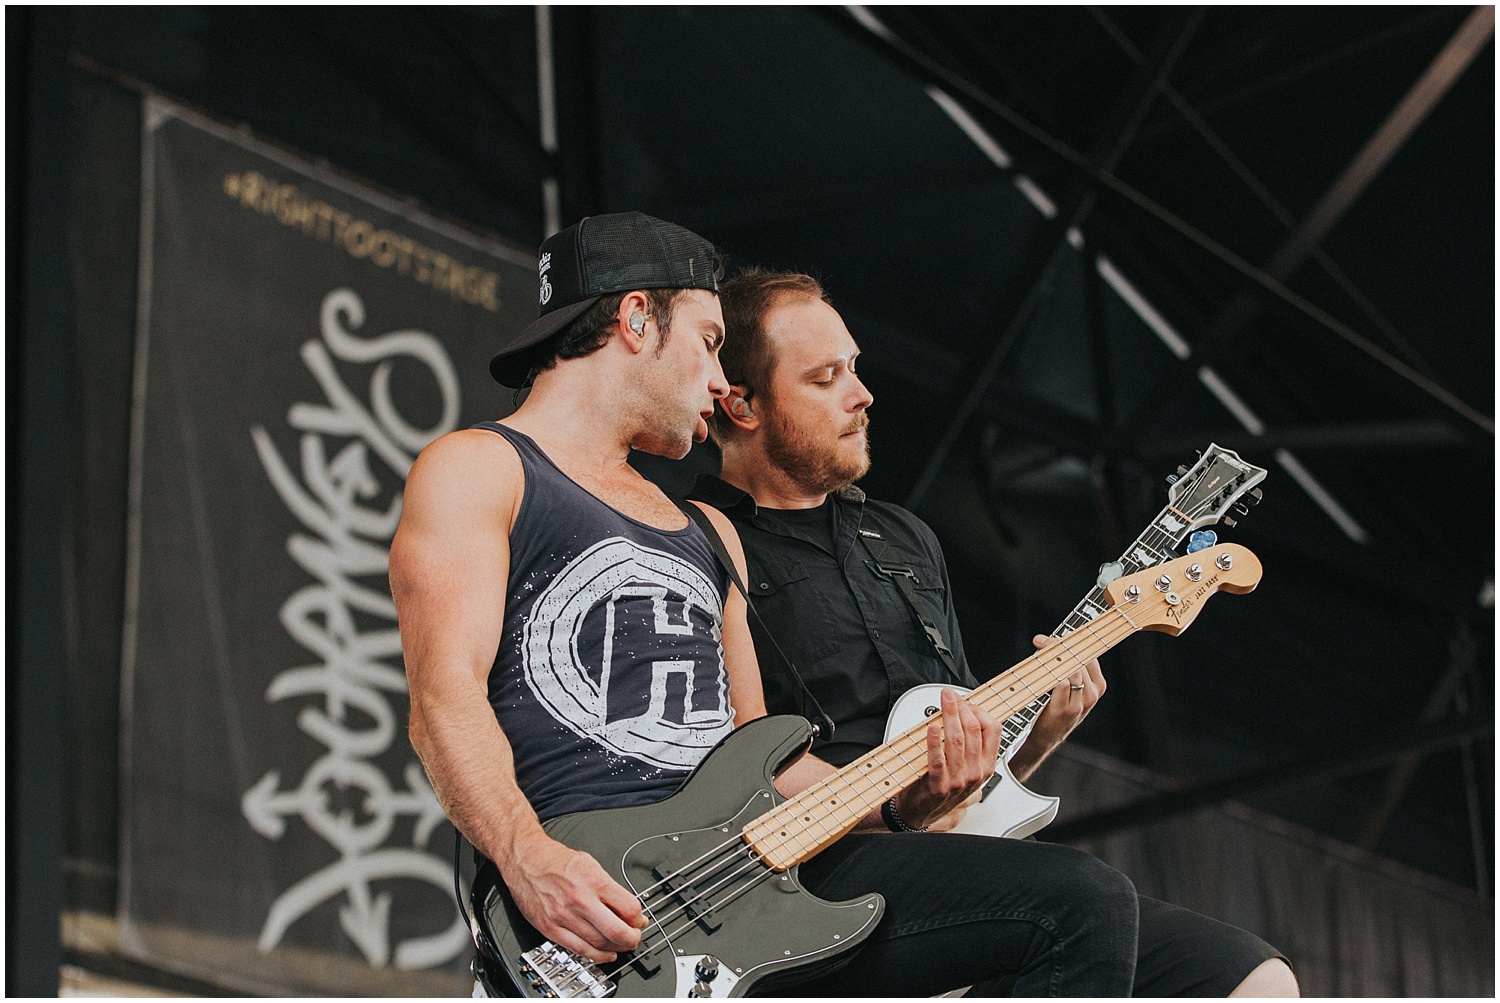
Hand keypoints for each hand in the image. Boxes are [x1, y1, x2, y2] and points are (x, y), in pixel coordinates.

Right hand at [501, 832, 647, 962]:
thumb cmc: (555, 860)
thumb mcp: (590, 863)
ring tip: (621, 945)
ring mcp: (563, 916)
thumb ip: (610, 887)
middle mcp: (579, 899)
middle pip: (616, 931)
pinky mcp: (550, 928)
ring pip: (598, 944)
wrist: (525, 860)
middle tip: (635, 938)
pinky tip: (604, 953)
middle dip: (632, 939)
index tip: (639, 920)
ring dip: (615, 948)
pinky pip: (578, 949)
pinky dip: (596, 955)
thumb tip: (628, 909)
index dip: (639, 918)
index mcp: (593, 880)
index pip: (628, 908)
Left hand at [895, 688, 1000, 830]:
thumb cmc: (942, 786)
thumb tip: (965, 712)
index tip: (965, 701)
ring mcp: (958, 781)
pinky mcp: (939, 786)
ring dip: (949, 716)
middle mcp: (976, 773)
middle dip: (962, 708)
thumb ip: (969, 744)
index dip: (979, 710)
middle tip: (950, 695)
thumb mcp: (966, 767)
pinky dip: (934, 742)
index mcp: (986, 766)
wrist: (921, 813)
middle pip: (974, 730)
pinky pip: (938, 760)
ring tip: (944, 701)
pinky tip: (932, 728)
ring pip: (957, 740)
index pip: (993, 730)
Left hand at [1008, 634, 1104, 780]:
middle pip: (1079, 661)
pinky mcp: (1065, 709)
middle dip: (1058, 646)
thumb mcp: (1073, 690)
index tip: (1052, 636)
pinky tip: (1039, 664)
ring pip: (1071, 669)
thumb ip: (1071, 669)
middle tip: (1040, 640)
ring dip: (1052, 656)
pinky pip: (1060, 682)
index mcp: (1098, 686)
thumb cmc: (1057, 708)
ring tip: (1039, 647)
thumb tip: (1055, 642)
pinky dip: (1050, 671)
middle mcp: (1093, 694)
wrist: (1047, 738)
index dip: (1071, 642)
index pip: (1089, 656)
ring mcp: (1080, 703)